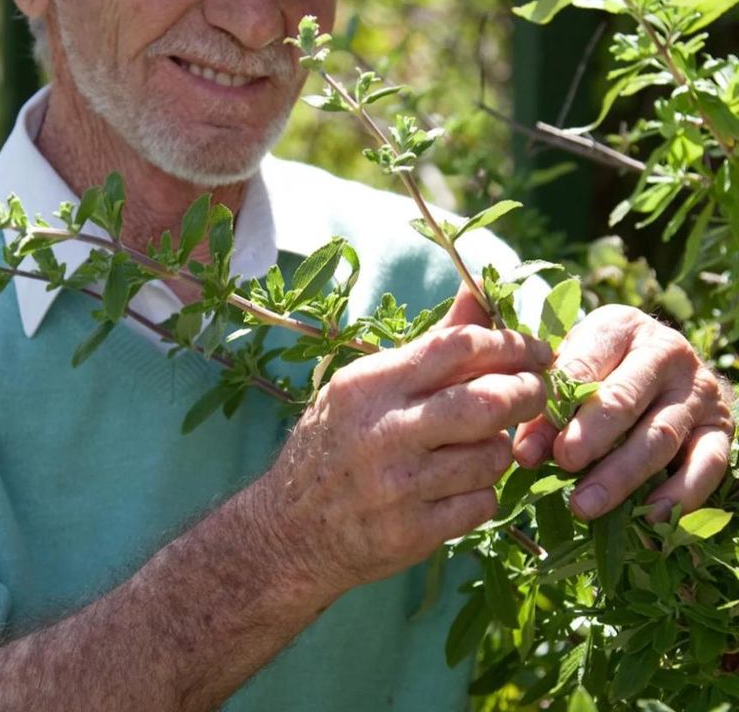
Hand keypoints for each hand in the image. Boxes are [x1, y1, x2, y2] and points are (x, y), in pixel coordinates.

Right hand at [261, 291, 550, 596]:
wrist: (290, 530)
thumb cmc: (334, 443)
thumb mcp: (366, 386)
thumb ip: (430, 345)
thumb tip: (479, 294)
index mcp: (370, 384)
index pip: (456, 346)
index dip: (509, 344)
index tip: (535, 352)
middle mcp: (383, 430)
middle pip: (486, 401)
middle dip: (527, 393)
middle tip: (538, 392)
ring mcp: (398, 485)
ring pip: (491, 456)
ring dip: (501, 448)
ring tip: (483, 445)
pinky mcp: (411, 533)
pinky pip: (480, 504)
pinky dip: (482, 492)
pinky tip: (462, 486)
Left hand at [511, 304, 734, 520]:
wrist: (669, 360)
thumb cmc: (604, 362)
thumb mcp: (573, 365)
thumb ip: (548, 403)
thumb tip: (525, 453)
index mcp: (620, 327)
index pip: (583, 366)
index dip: (554, 409)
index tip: (526, 448)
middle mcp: (666, 352)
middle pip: (625, 399)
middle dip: (590, 436)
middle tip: (563, 463)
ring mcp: (698, 390)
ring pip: (660, 436)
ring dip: (621, 475)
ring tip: (585, 505)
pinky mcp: (722, 426)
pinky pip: (707, 463)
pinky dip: (680, 493)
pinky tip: (649, 516)